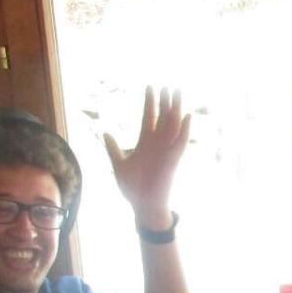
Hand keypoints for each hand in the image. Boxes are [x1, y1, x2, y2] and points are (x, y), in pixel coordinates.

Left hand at [103, 87, 191, 230]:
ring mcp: (166, 151)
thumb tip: (105, 133)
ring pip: (173, 125)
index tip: (150, 87)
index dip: (149, 102)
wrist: (143, 206)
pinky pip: (181, 142)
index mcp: (145, 143)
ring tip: (176, 93)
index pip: (149, 117)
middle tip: (165, 86)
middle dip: (164, 102)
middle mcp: (157, 144)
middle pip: (163, 117)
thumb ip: (113, 149)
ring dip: (175, 109)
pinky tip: (187, 116)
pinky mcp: (173, 160)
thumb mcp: (118, 165)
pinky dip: (185, 130)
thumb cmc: (132, 188)